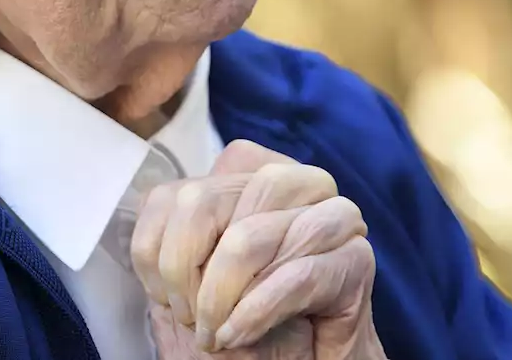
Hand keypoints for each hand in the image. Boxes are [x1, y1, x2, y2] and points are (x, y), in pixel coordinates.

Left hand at [131, 139, 386, 358]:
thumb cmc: (250, 332)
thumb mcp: (195, 288)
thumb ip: (174, 246)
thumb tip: (154, 217)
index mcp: (249, 177)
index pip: (178, 193)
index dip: (158, 251)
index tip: (167, 299)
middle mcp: (292, 182)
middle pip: (205, 202)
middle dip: (184, 273)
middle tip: (193, 322)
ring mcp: (330, 215)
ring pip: (248, 236)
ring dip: (220, 296)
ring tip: (217, 334)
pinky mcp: (356, 259)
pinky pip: (295, 274)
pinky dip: (256, 311)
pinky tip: (239, 335)